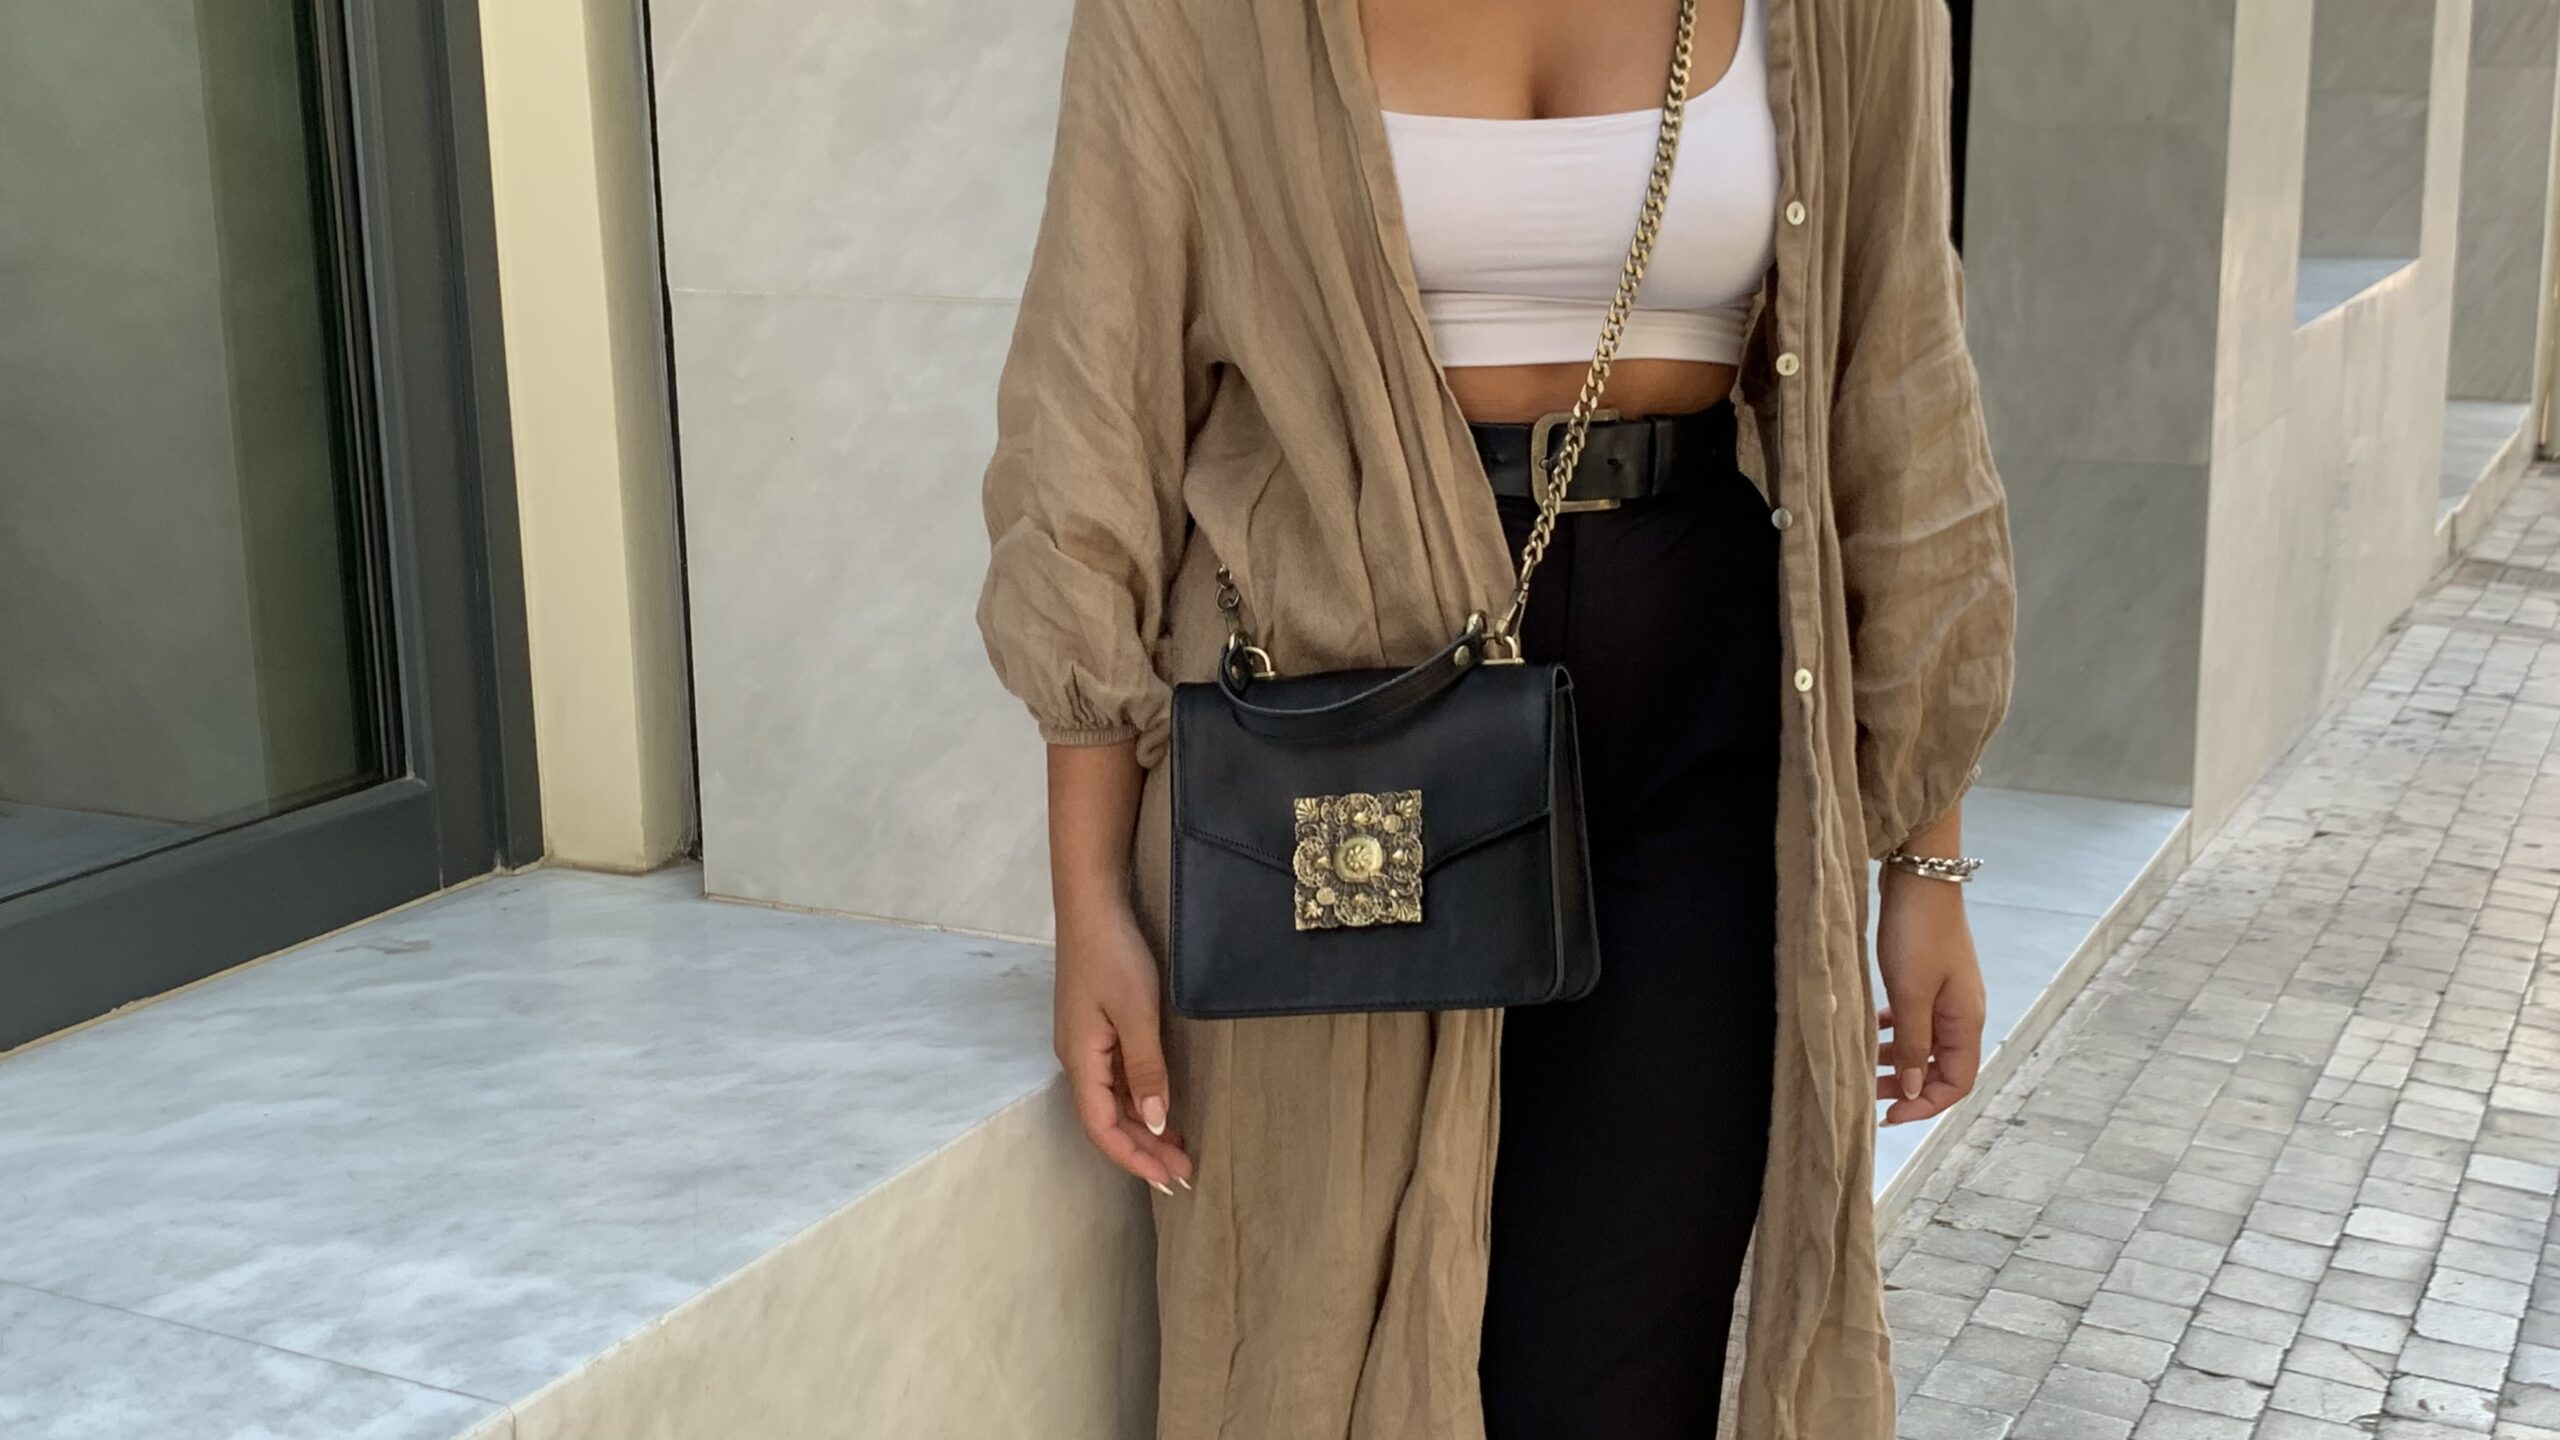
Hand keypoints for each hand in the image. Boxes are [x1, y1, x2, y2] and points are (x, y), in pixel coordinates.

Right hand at [1054, 896, 1193, 1193]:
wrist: (1092, 905)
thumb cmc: (1114, 956)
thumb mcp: (1136, 1013)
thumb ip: (1145, 1070)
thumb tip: (1154, 1124)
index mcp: (1081, 1061)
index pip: (1102, 1128)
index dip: (1134, 1158)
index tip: (1168, 1179)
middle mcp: (1078, 1059)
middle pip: (1107, 1120)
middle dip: (1144, 1150)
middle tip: (1185, 1172)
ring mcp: (1086, 1044)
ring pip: (1113, 1102)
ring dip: (1143, 1128)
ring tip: (1179, 1149)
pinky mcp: (1097, 1029)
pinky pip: (1116, 1080)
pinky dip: (1139, 1101)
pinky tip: (1162, 1108)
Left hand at [1873, 866, 1986, 1126]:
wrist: (1921, 878)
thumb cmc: (1917, 934)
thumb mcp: (1910, 994)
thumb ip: (1911, 1043)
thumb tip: (1911, 1089)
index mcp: (1965, 1022)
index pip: (1957, 1083)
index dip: (1925, 1105)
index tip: (1889, 1116)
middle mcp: (1962, 1013)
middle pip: (1941, 1068)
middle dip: (1907, 1086)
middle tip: (1868, 1094)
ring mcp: (1948, 995)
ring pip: (1925, 1044)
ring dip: (1897, 1059)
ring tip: (1864, 1064)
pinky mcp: (1930, 978)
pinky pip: (1916, 1019)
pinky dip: (1895, 1031)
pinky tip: (1872, 1029)